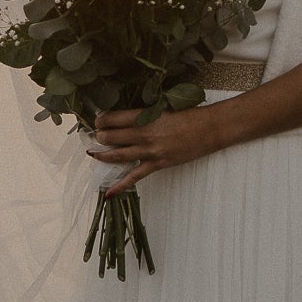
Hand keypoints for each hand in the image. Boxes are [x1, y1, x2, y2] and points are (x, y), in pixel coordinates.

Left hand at [88, 104, 224, 195]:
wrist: (209, 129)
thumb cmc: (189, 116)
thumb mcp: (163, 109)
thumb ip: (144, 114)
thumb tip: (126, 119)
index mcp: (144, 116)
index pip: (113, 118)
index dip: (101, 119)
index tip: (97, 120)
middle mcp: (143, 134)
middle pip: (110, 136)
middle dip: (99, 136)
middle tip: (94, 136)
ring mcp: (149, 151)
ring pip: (117, 155)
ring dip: (102, 154)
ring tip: (93, 153)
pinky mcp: (157, 164)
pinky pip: (134, 176)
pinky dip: (120, 186)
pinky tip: (108, 193)